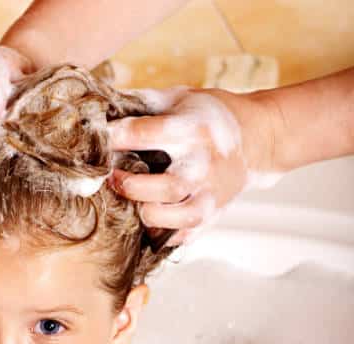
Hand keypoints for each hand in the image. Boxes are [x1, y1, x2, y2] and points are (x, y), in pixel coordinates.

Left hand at [107, 87, 272, 245]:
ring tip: (133, 201)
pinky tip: (151, 219)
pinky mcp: (211, 216)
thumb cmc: (209, 118)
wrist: (256, 138)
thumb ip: (142, 103)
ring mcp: (209, 195)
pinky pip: (181, 236)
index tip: (97, 141)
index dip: (112, 138)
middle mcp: (203, 165)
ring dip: (144, 213)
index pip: (142, 134)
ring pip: (172, 218)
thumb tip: (101, 107)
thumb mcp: (180, 98)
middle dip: (129, 185)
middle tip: (113, 177)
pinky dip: (161, 234)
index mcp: (192, 129)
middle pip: (163, 187)